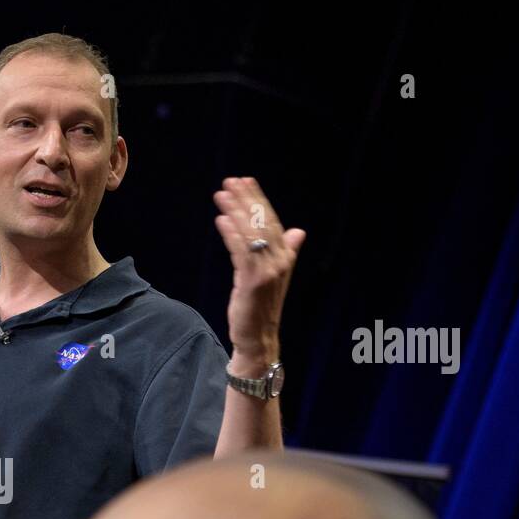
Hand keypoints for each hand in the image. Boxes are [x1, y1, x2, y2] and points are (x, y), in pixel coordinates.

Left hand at [212, 176, 305, 357]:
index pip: (271, 220)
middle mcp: (280, 260)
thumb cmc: (260, 306)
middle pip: (261, 222)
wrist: (258, 337)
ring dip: (235, 211)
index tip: (245, 181)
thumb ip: (285, 251)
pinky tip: (221, 220)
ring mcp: (268, 271)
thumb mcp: (272, 275)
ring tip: (221, 195)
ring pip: (251, 233)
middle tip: (231, 181)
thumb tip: (298, 231)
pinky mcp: (253, 281)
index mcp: (286, 256)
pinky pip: (241, 251)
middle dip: (246, 199)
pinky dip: (231, 234)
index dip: (258, 199)